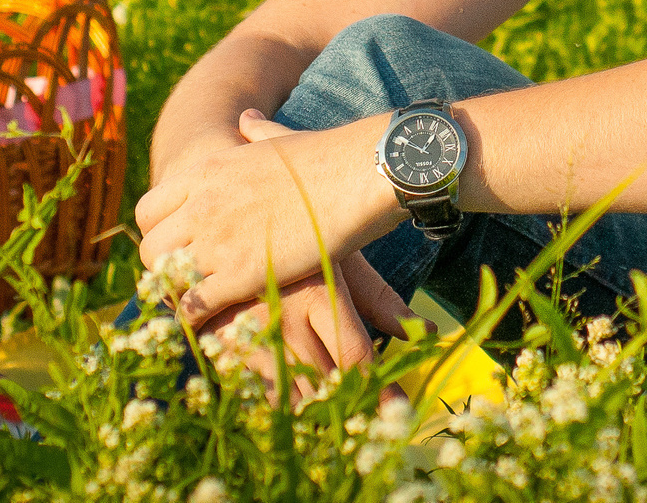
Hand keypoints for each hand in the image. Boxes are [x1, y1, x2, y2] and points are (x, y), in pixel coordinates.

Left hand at [134, 108, 402, 324]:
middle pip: (150, 247)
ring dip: (178, 295)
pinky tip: (216, 323)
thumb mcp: (277, 137)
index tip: (179, 247)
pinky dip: (197, 318)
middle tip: (188, 283)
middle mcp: (200, 204)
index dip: (159, 233)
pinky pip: (193, 305)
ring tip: (200, 306)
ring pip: (164, 278)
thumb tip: (247, 117)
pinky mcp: (239, 273)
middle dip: (164, 268)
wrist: (356, 172)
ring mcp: (216, 239)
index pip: (149, 210)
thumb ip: (255, 131)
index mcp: (205, 171)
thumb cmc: (327, 157)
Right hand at [195, 251, 418, 399]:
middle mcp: (283, 318)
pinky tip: (298, 398)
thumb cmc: (295, 238)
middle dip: (350, 407)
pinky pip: (259, 392)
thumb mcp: (339, 259)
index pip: (355, 356)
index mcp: (317, 292)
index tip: (399, 413)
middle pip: (325, 384)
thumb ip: (380, 299)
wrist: (219, 225)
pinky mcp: (223, 346)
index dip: (380, 390)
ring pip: (291, 396)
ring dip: (317, 411)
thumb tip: (426, 332)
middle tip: (370, 420)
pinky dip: (282, 402)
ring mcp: (250, 335)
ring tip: (336, 414)